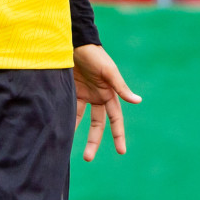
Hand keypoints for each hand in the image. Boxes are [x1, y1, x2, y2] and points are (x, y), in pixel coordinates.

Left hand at [73, 44, 141, 161]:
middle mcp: (97, 97)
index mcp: (110, 94)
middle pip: (98, 124)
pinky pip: (69, 108)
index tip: (121, 151)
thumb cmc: (95, 55)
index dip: (118, 135)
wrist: (74, 42)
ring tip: (68, 147)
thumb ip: (121, 87)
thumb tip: (138, 101)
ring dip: (77, 133)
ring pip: (82, 119)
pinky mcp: (70, 91)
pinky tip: (61, 130)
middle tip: (88, 158)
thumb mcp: (109, 71)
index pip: (116, 119)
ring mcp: (83, 95)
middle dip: (94, 141)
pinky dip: (66, 119)